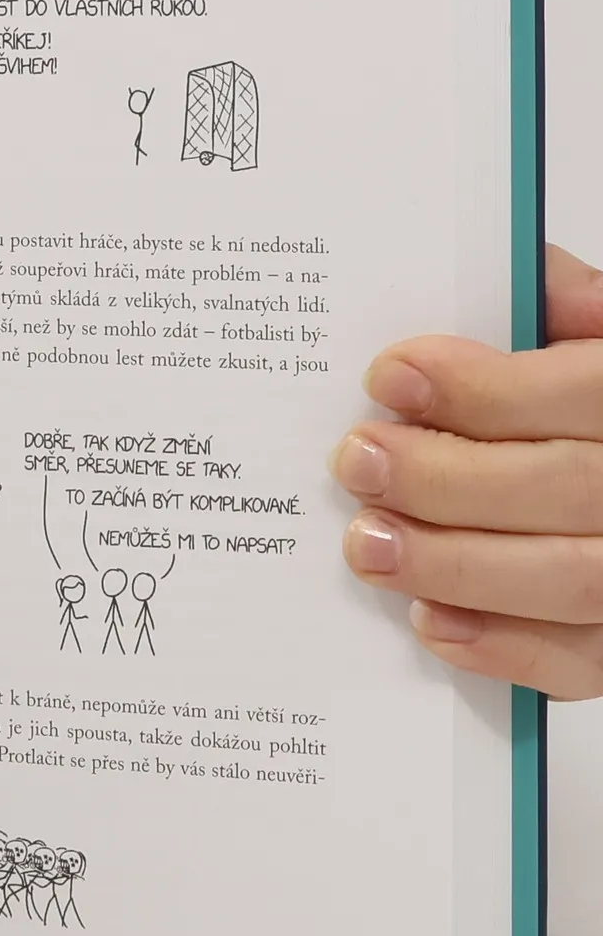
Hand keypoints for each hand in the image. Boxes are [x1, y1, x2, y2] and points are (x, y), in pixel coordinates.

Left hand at [332, 245, 602, 697]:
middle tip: (356, 458)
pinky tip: (426, 621)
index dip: (486, 389)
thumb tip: (517, 274)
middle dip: (447, 477)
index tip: (390, 376)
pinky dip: (498, 647)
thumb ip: (564, 304)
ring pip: (571, 580)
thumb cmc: (585, 405)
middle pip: (568, 488)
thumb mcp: (595, 337)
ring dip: (454, 564)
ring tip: (366, 541)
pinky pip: (576, 662)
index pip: (585, 391)